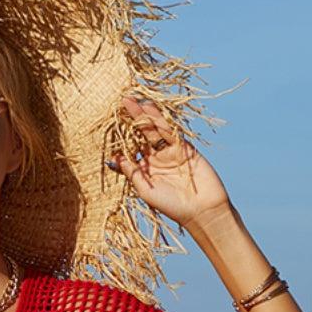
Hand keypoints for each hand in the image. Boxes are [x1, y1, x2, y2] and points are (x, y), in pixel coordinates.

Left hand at [107, 96, 229, 230]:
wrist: (202, 211)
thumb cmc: (171, 206)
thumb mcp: (145, 189)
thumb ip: (132, 172)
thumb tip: (113, 158)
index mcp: (145, 169)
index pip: (131, 148)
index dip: (122, 137)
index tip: (110, 122)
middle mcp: (156, 158)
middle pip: (142, 134)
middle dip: (133, 119)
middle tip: (122, 101)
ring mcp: (171, 151)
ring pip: (156, 130)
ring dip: (146, 115)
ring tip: (134, 100)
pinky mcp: (185, 148)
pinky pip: (172, 131)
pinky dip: (162, 120)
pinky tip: (152, 109)